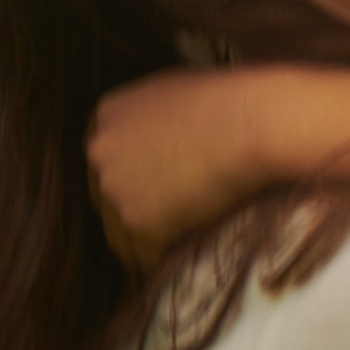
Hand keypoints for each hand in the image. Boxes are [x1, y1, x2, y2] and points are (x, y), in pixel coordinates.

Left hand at [86, 67, 267, 266]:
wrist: (249, 124)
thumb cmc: (227, 99)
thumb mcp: (172, 90)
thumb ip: (151, 117)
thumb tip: (160, 139)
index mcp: (107, 115)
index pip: (107, 155)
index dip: (131, 174)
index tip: (150, 187)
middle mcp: (100, 151)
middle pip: (105, 192)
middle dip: (132, 204)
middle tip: (163, 215)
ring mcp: (115, 188)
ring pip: (119, 227)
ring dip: (142, 236)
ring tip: (167, 245)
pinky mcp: (138, 220)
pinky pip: (144, 251)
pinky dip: (160, 256)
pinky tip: (175, 259)